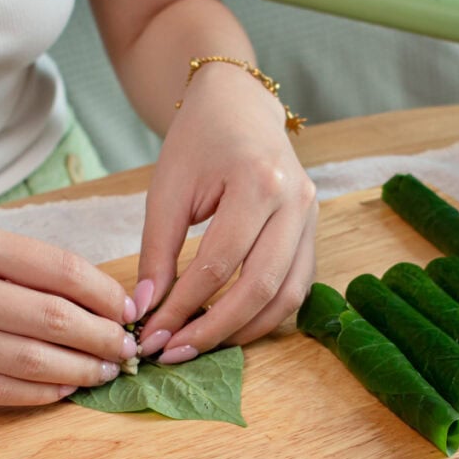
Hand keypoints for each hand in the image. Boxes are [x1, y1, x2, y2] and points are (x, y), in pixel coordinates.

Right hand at [0, 222, 136, 403]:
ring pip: (31, 362)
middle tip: (127, 349)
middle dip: (104, 338)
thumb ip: (13, 264)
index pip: (60, 269)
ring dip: (80, 371)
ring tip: (104, 372)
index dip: (106, 294)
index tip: (128, 309)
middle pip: (54, 319)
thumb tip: (88, 295)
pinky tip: (63, 390)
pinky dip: (39, 394)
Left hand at [135, 62, 317, 361]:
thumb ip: (157, 252)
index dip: (183, 306)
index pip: (219, 263)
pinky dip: (264, 316)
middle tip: (173, 352)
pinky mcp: (313, 232)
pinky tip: (229, 327)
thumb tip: (145, 310)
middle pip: (260, 287)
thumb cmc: (198, 142)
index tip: (151, 334)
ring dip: (243, 331)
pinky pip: (296, 287)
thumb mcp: (166, 191)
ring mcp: (311, 218)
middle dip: (214, 329)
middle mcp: (295, 202)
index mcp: (258, 182)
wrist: (238, 107)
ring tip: (199, 346)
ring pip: (287, 296)